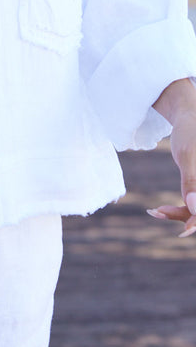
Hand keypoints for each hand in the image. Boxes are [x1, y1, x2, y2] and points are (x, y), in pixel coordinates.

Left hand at [147, 107, 195, 237]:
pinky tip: (159, 210)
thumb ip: (193, 182)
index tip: (183, 230)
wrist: (188, 116)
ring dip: (179, 215)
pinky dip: (178, 209)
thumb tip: (195, 209)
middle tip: (157, 212)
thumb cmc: (190, 131)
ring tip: (154, 211)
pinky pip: (194, 205)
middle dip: (185, 217)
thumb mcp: (188, 154)